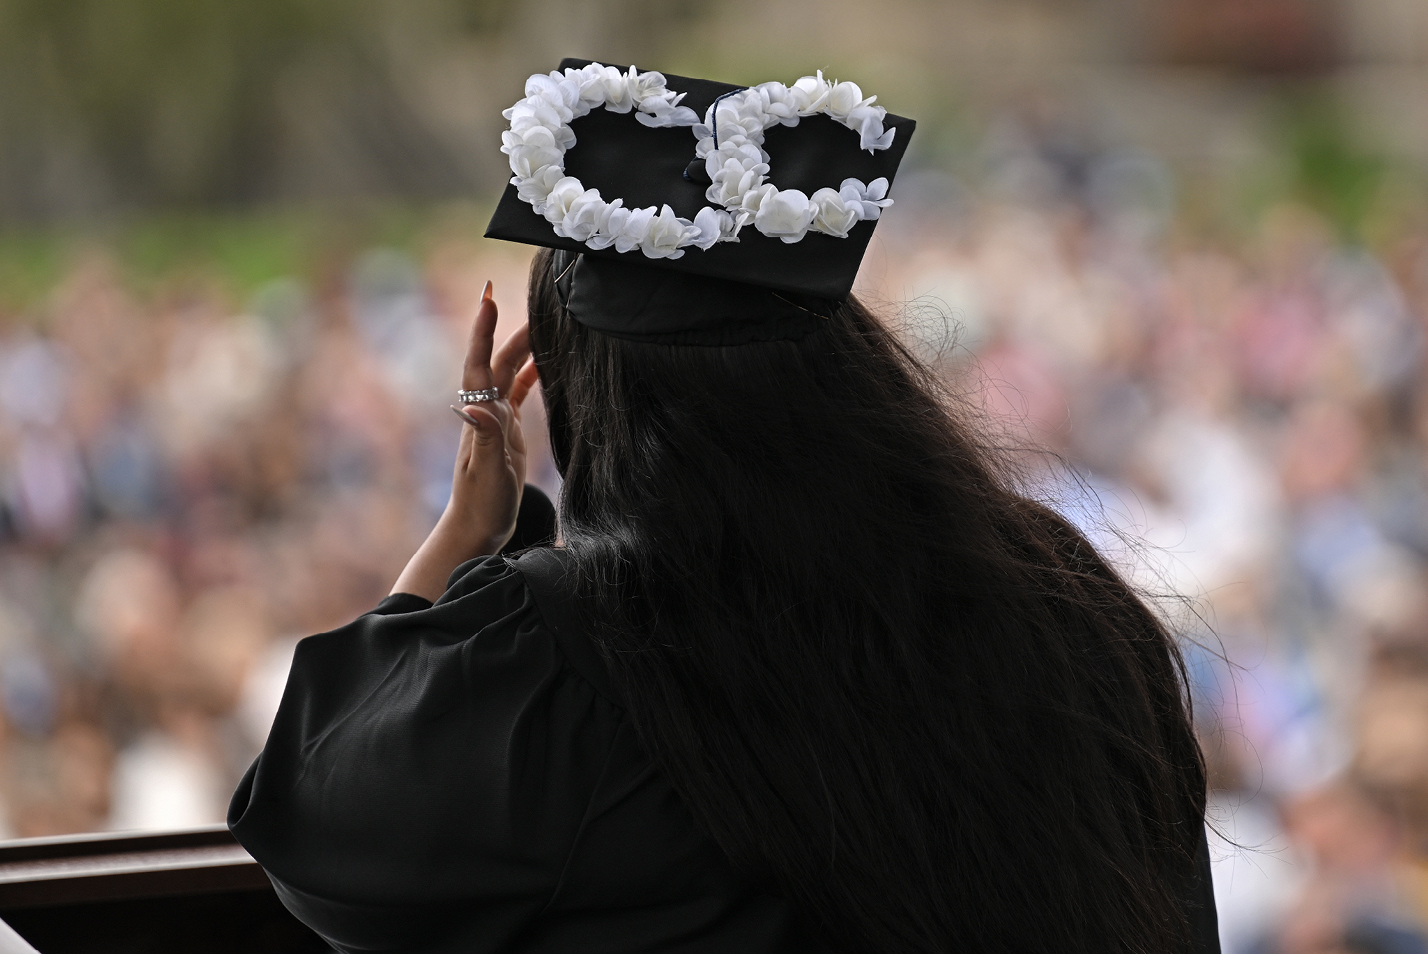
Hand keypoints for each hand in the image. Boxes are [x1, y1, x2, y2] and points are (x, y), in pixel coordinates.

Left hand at [391, 282, 539, 600]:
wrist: (476, 529)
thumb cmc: (482, 505)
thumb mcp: (489, 472)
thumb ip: (487, 437)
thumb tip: (476, 405)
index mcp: (481, 417)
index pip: (480, 364)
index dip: (483, 330)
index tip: (488, 297)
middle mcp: (485, 412)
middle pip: (495, 360)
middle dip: (504, 328)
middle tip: (517, 297)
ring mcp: (495, 421)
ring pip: (507, 373)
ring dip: (520, 347)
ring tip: (541, 322)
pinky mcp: (507, 433)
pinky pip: (517, 394)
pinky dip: (529, 375)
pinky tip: (543, 364)